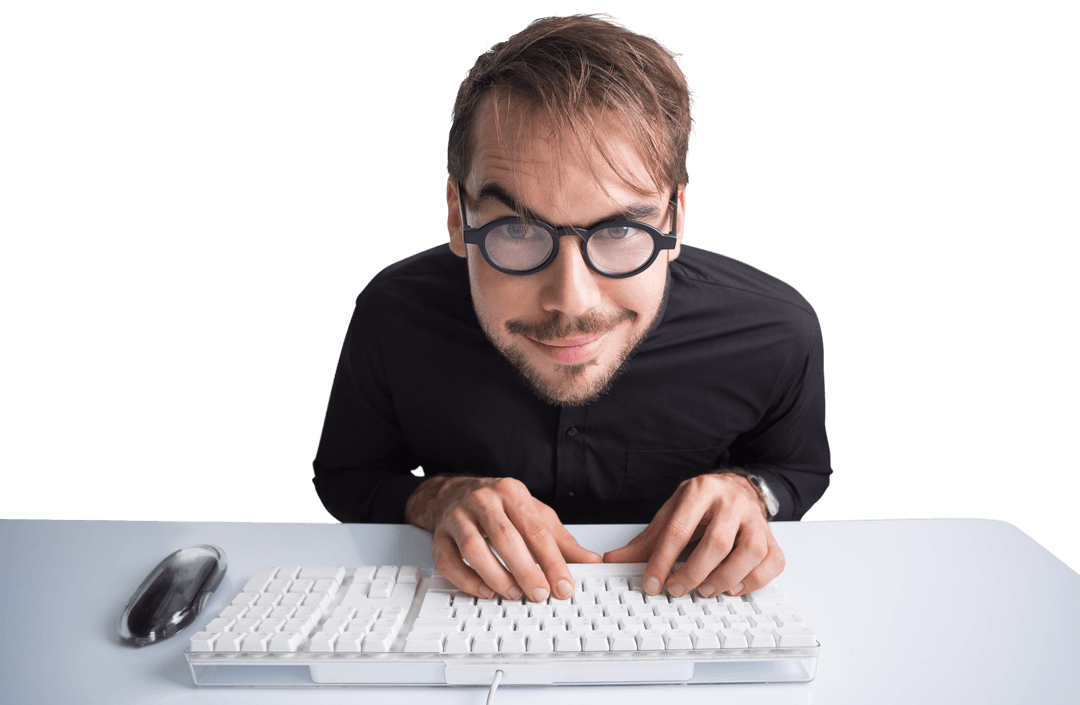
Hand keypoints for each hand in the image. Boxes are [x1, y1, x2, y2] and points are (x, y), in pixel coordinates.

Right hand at [405, 475, 600, 601]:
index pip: (536, 530)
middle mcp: (484, 501)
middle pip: (505, 537)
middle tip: (539, 594)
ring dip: (496, 575)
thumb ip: (562, 540)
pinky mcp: (439, 535)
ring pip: (474, 548)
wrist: (454, 492)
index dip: (552, 561)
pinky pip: (448, 560)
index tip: (564, 586)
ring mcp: (458, 517)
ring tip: (513, 593)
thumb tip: (591, 562)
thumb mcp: (535, 515)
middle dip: (525, 570)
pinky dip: (466, 580)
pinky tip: (484, 590)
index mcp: (512, 493)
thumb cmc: (499, 507)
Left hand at [602, 473, 783, 597]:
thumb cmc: (702, 506)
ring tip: (705, 590)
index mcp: (700, 491)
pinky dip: (754, 580)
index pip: (679, 529)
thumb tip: (613, 561)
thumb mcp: (672, 514)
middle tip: (677, 590)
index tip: (652, 583)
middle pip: (716, 542)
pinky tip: (733, 587)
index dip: (663, 561)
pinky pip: (772, 561)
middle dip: (693, 573)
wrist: (737, 489)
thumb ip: (647, 540)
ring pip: (749, 552)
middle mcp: (731, 502)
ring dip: (725, 578)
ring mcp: (756, 519)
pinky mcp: (773, 537)